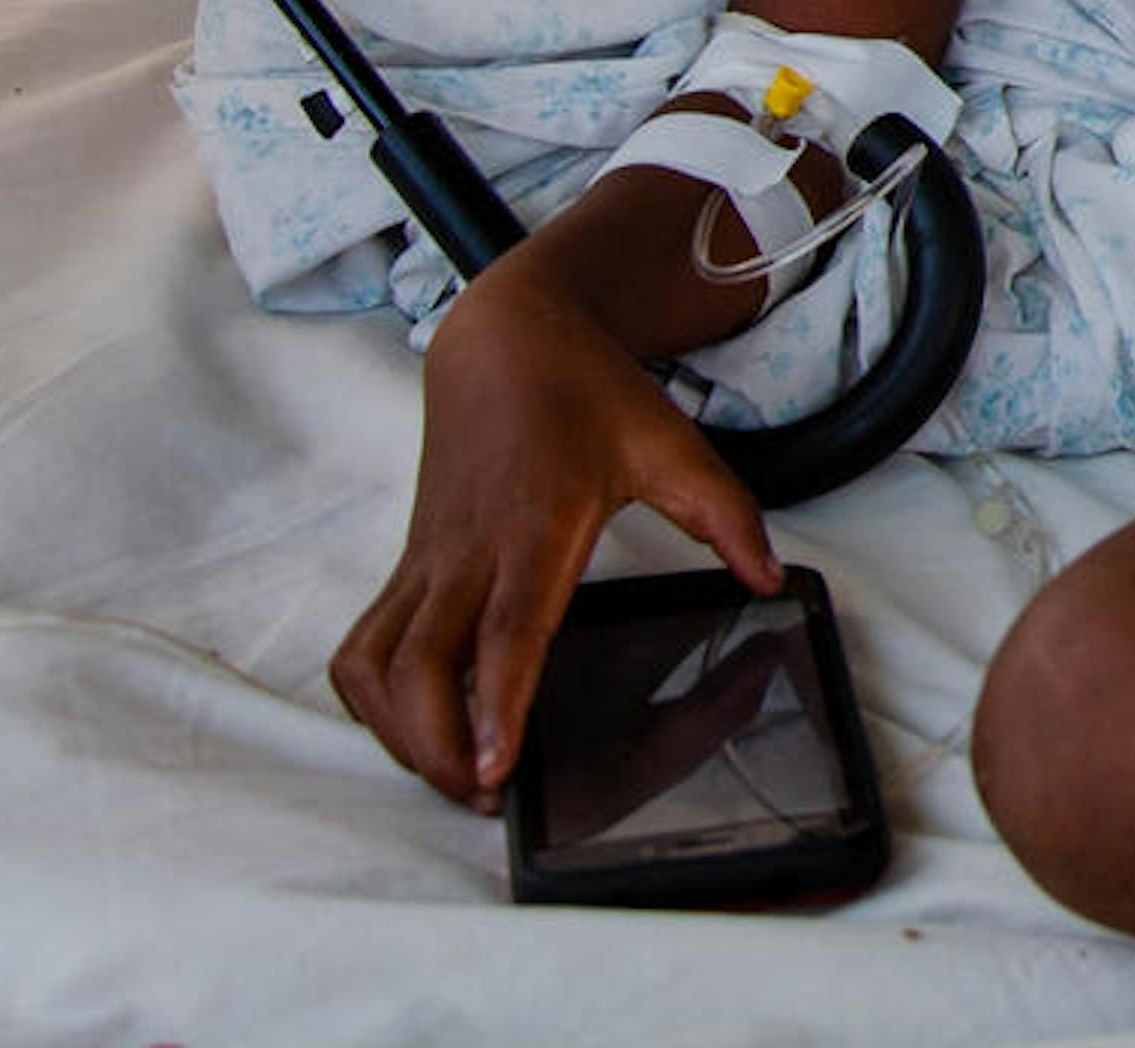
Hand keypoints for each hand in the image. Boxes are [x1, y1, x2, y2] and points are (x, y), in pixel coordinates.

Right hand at [331, 245, 776, 809]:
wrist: (506, 338)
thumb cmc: (587, 393)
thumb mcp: (673, 444)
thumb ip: (727, 516)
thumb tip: (770, 579)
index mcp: (535, 526)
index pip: (508, 629)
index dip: (496, 702)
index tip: (496, 766)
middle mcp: (468, 551)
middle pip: (421, 667)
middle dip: (437, 745)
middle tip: (485, 796)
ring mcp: (427, 560)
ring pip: (375, 663)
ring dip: (396, 730)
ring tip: (450, 772)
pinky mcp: (406, 564)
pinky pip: (364, 643)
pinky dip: (371, 697)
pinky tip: (412, 725)